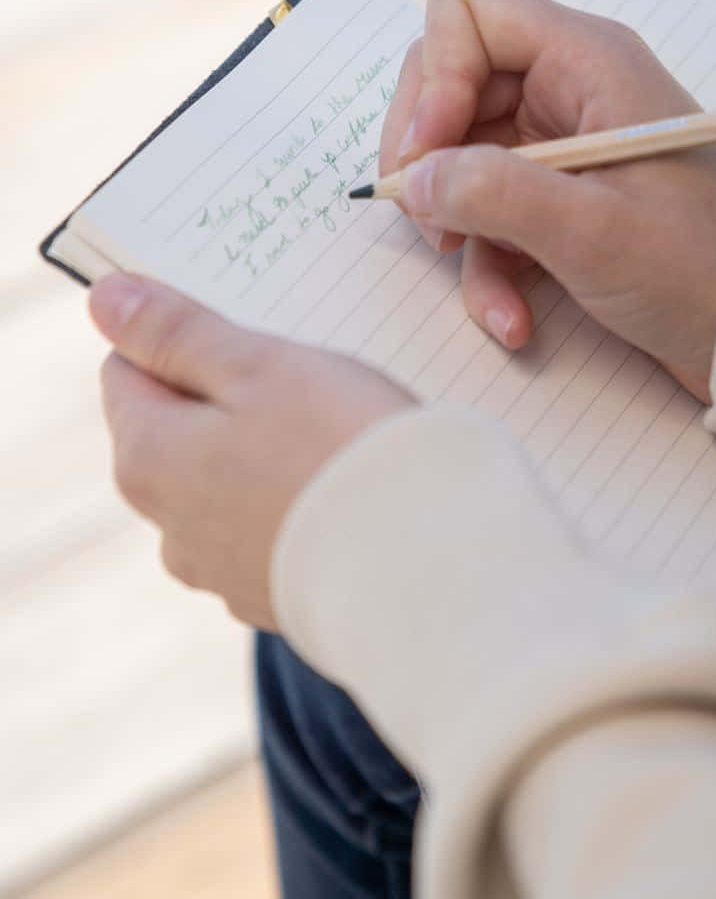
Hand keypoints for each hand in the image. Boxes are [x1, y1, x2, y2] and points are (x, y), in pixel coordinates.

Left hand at [89, 273, 415, 627]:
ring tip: (335, 433)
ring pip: (225, 482)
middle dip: (227, 395)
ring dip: (262, 453)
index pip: (126, 369)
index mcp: (146, 458)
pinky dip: (294, 503)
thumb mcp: (256, 365)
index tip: (248, 329)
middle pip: (175, 429)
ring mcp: (219, 571)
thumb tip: (104, 301)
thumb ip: (175, 333)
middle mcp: (166, 525)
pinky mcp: (272, 597)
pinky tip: (346, 489)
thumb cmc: (341, 448)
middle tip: (304, 374)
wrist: (428, 565)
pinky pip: (269, 529)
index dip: (184, 338)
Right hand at [381, 0, 715, 401]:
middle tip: (427, 215)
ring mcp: (561, 142)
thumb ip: (493, 194)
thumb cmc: (701, 265)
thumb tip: (415, 179)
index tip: (430, 151)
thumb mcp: (592, 230)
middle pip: (447, 81)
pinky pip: (488, 211)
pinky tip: (513, 315)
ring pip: (460, 156)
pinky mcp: (559, 197)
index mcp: (586, 59)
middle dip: (427, 153)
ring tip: (480, 280)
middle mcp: (568, 86)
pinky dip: (488, 265)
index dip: (434, 75)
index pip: (467, 10)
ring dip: (457, 226)